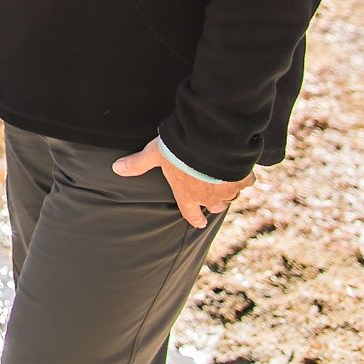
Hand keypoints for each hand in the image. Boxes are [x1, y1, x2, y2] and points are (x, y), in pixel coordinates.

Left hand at [112, 138, 252, 227]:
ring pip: (232, 195)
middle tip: (212, 194)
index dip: (195, 218)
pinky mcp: (243, 178)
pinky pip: (247, 181)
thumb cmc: (178, 149)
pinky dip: (244, 175)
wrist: (209, 141)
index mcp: (187, 194)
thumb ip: (138, 163)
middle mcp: (209, 197)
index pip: (191, 213)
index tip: (200, 222)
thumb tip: (116, 168)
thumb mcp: (155, 154)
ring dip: (229, 189)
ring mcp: (228, 189)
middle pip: (216, 206)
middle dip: (215, 202)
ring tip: (226, 179)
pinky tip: (241, 167)